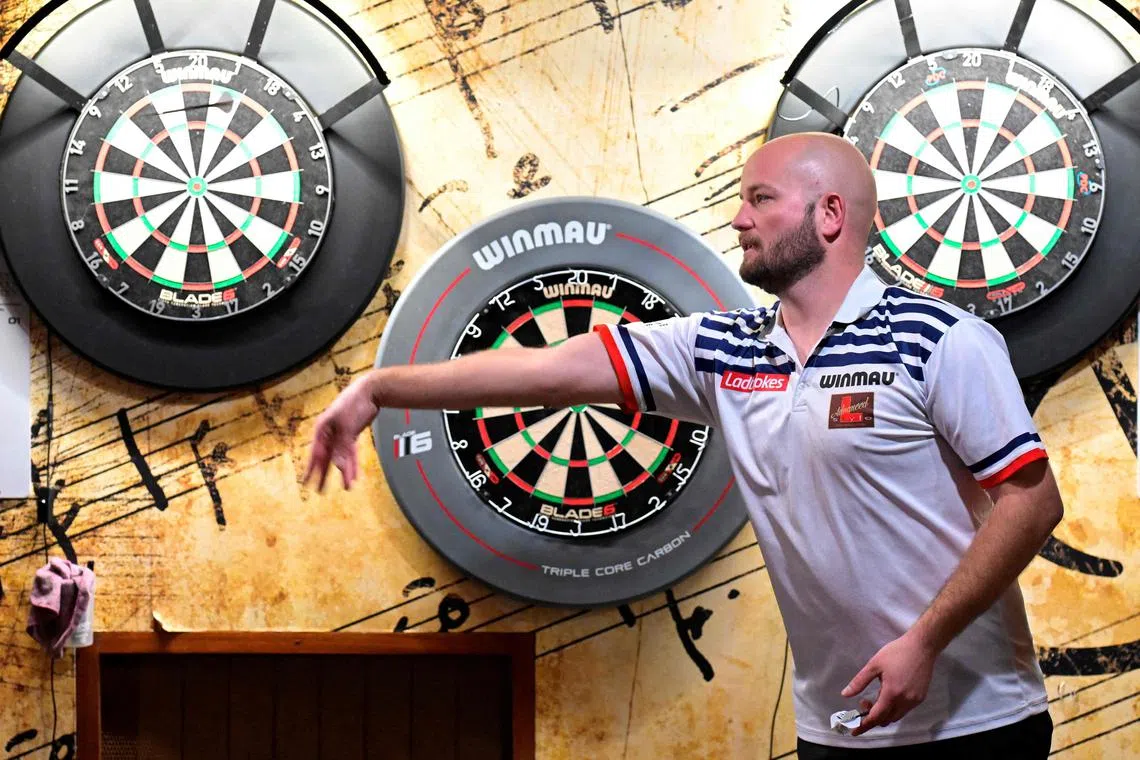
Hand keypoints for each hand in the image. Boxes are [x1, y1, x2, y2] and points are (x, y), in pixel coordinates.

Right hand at [304, 374, 380, 490]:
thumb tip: (339, 466)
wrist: (369, 392)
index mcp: (322, 430)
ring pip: (341, 457)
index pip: (315, 453)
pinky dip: (353, 463)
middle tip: (320, 491)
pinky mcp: (351, 435)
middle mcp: (329, 434)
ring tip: (347, 487)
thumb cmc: (353, 403)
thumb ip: (342, 447)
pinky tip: (354, 474)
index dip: (311, 469)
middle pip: (326, 458)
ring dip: (344, 472)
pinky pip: (351, 453)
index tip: (306, 482)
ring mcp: (340, 435)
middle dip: (324, 475)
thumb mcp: (346, 426)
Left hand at [840, 632, 936, 735]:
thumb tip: (845, 695)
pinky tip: (889, 695)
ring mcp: (915, 701)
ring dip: (883, 714)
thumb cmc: (896, 653)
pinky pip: (904, 710)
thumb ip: (859, 682)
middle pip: (886, 719)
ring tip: (875, 698)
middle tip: (863, 702)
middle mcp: (905, 701)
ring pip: (896, 716)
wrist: (922, 647)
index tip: (854, 732)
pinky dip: (894, 709)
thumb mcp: (874, 665)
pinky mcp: (921, 698)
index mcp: (892, 693)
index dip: (864, 725)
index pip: (876, 716)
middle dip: (872, 717)